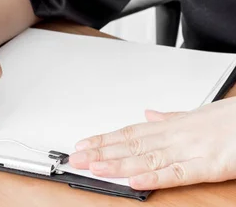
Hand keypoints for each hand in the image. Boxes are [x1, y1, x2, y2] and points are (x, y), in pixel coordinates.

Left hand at [68, 97, 235, 189]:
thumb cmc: (231, 119)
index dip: (104, 140)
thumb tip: (148, 114)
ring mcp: (190, 151)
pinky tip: (135, 181)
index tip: (83, 145)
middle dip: (102, 153)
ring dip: (119, 165)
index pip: (129, 133)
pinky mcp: (209, 166)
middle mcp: (175, 137)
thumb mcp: (196, 114)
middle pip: (131, 146)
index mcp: (171, 126)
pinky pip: (178, 174)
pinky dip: (155, 178)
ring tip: (95, 168)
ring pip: (147, 158)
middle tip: (76, 159)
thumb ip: (170, 117)